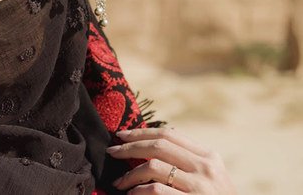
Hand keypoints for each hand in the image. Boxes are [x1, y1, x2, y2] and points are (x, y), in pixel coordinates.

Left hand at [107, 128, 235, 193]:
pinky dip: (138, 191)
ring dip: (130, 175)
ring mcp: (200, 186)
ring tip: (120, 182)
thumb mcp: (210, 176)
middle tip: (112, 152)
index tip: (121, 135)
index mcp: (209, 156)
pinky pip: (155, 190)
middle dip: (129, 148)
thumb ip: (187, 159)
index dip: (141, 132)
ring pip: (153, 167)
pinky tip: (132, 194)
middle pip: (158, 146)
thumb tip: (149, 142)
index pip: (169, 134)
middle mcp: (206, 167)